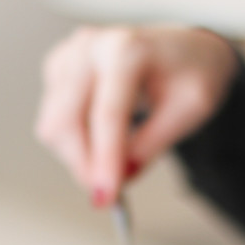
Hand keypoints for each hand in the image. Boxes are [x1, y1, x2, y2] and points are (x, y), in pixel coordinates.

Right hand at [34, 26, 238, 207]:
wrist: (185, 50)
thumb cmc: (191, 73)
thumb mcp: (190, 111)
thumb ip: (153, 143)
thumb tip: (121, 176)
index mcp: (127, 49)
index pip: (107, 114)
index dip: (104, 161)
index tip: (106, 198)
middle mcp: (91, 46)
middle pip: (66, 121)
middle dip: (84, 165)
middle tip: (108, 194)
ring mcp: (70, 55)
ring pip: (53, 125)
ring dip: (79, 157)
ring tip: (115, 161)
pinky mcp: (59, 69)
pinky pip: (53, 120)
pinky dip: (74, 142)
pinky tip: (102, 140)